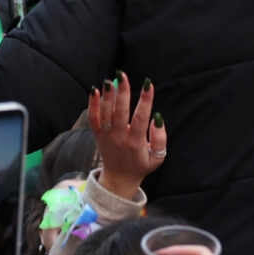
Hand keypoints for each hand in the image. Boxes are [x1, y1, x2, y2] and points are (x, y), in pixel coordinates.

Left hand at [89, 74, 163, 198]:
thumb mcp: (157, 158)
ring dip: (107, 96)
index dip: (145, 101)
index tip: (148, 84)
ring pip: (106, 113)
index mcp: (135, 143)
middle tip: (123, 75)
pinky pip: (93, 118)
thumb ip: (160, 140)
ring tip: (109, 81)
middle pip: (120, 112)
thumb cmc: (140, 165)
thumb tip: (158, 119)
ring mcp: (106, 136)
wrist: (118, 179)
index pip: (141, 118)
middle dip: (122, 93)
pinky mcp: (97, 135)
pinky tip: (94, 90)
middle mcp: (119, 138)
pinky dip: (92, 105)